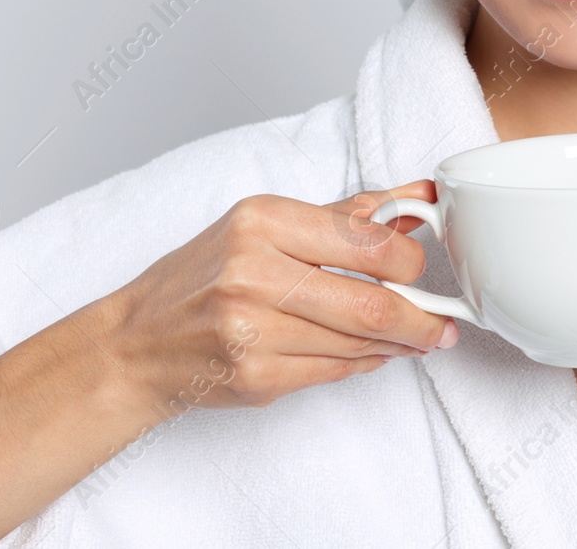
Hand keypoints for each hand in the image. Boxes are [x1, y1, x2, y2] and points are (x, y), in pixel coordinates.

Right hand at [101, 180, 457, 415]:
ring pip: (359, 343)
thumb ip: (345, 214)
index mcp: (262, 222)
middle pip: (371, 302)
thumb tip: (418, 197)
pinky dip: (365, 364)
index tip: (425, 267)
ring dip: (400, 345)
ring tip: (420, 339)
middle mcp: (254, 273)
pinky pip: (335, 372)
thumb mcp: (264, 226)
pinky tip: (374, 354)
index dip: (412, 260)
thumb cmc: (202, 276)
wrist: (134, 343)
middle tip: (442, 321)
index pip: (368, 241)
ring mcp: (253, 331)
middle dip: (421, 317)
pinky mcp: (256, 379)